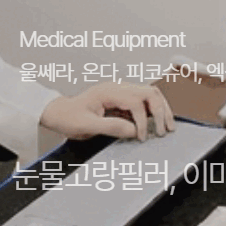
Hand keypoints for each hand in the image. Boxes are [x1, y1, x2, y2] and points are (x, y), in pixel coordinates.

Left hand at [39, 83, 174, 141]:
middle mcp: (117, 88)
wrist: (57, 113)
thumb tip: (134, 130)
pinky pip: (143, 101)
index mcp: (108, 91)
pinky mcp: (121, 100)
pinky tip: (155, 124)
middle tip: (164, 130)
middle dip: (161, 110)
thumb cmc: (68, 117)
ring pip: (150, 94)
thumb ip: (110, 127)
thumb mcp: (86, 125)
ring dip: (160, 108)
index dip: (142, 120)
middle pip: (149, 92)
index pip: (136, 101)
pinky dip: (153, 111)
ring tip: (167, 126)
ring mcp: (120, 92)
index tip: (142, 137)